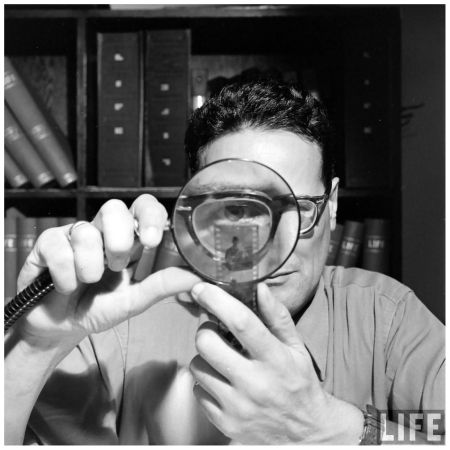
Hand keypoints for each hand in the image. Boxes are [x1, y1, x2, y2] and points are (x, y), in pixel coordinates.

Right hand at [13, 194, 200, 348]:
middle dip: (117, 240)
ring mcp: (74, 234)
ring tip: (87, 282)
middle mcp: (103, 231)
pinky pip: (58, 246)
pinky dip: (65, 274)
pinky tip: (65, 286)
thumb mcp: (135, 300)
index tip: (151, 240)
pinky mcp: (47, 243)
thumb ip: (163, 285)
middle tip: (116, 266)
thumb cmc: (99, 308)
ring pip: (85, 230)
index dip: (149, 215)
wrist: (61, 328)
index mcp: (128, 239)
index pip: (143, 207)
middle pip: (113, 207)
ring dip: (89, 266)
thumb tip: (197, 276)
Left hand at [188, 282, 363, 443]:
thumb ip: (278, 317)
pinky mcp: (226, 424)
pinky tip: (223, 381)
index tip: (201, 288)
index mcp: (276, 360)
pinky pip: (198, 391)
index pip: (242, 322)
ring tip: (222, 359)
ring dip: (205, 357)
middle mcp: (256, 383)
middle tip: (215, 330)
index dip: (217, 300)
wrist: (306, 435)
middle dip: (205, 330)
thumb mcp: (297, 348)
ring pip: (197, 366)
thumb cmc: (300, 384)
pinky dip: (206, 382)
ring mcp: (238, 406)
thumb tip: (261, 288)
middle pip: (207, 343)